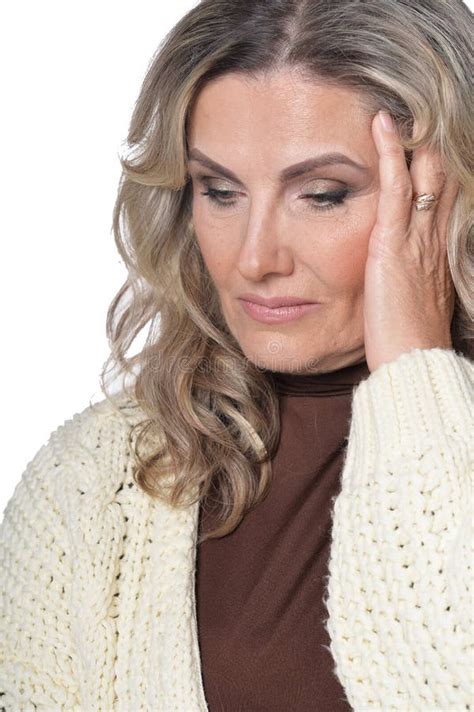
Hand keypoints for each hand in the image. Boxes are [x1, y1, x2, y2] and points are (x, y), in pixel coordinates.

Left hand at [363, 110, 458, 372]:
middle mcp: (435, 237)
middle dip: (431, 144)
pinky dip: (390, 152)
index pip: (443, 196)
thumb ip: (413, 278)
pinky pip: (396, 187)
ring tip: (399, 107)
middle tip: (417, 111)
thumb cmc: (410, 338)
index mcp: (439, 251)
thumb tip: (403, 274)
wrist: (414, 360)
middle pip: (442, 176)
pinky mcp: (393, 243)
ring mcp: (418, 237)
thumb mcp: (416, 301)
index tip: (426, 142)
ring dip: (414, 137)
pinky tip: (382, 125)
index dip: (437, 167)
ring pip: (424, 173)